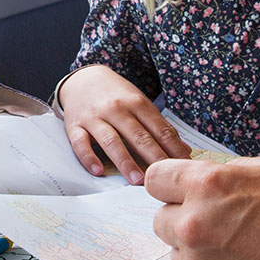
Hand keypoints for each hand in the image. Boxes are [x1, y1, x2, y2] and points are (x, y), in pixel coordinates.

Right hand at [56, 66, 189, 183]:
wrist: (83, 80)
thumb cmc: (116, 96)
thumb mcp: (140, 103)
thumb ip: (159, 126)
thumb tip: (183, 150)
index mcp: (137, 103)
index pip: (159, 128)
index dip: (173, 148)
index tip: (184, 165)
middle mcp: (116, 109)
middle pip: (138, 136)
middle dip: (153, 157)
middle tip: (165, 176)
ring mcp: (95, 118)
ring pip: (111, 141)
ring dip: (125, 161)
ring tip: (137, 179)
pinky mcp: (75, 126)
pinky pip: (81, 143)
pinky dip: (89, 158)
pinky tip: (98, 171)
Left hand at [147, 155, 259, 259]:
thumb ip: (236, 170)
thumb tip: (214, 176)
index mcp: (209, 187)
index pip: (156, 179)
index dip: (172, 184)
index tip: (183, 193)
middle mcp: (194, 227)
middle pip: (161, 220)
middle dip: (185, 220)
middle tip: (221, 228)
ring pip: (178, 256)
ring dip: (199, 254)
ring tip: (243, 257)